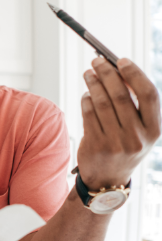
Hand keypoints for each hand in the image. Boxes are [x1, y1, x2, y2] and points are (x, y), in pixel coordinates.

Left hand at [77, 57, 160, 189]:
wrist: (108, 180)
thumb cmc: (125, 146)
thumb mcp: (139, 131)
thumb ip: (135, 105)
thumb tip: (118, 71)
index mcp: (154, 130)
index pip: (149, 94)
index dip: (135, 74)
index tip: (122, 60)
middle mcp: (137, 137)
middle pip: (121, 95)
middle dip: (108, 73)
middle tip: (97, 61)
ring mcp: (116, 142)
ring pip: (102, 103)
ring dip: (93, 83)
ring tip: (88, 73)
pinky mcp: (96, 146)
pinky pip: (88, 114)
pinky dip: (86, 99)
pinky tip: (86, 93)